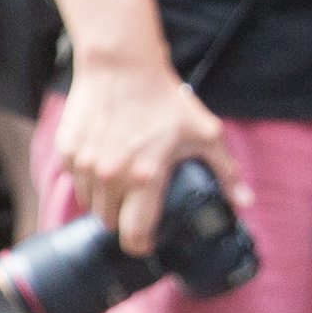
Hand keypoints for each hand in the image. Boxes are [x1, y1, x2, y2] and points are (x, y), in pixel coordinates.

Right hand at [48, 48, 237, 260]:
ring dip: (104, 201)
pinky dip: (88, 180)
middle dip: (122, 221)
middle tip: (135, 208)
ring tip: (120, 184)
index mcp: (145, 178)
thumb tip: (244, 202)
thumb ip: (225, 172)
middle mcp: (111, 177)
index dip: (140, 246)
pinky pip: (76, 181)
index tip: (146, 244)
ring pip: (90, 203)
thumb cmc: (163, 99)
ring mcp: (85, 165)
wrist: (121, 66)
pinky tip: (104, 162)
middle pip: (109, 222)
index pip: (134, 233)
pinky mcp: (68, 152)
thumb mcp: (204, 134)